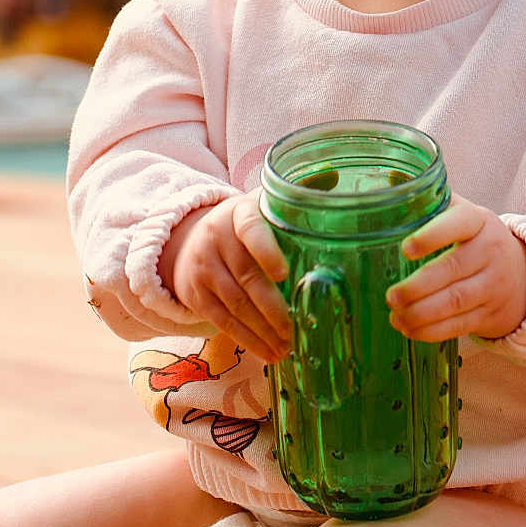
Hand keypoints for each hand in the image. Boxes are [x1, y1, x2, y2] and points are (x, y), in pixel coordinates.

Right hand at [162, 191, 291, 362]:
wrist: (190, 238)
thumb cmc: (245, 223)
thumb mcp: (264, 202)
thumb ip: (298, 191)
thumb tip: (335, 174)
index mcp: (238, 213)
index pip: (251, 229)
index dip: (265, 250)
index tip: (284, 272)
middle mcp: (216, 238)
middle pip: (246, 277)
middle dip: (273, 307)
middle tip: (297, 327)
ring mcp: (202, 268)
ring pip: (235, 304)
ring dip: (263, 330)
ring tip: (288, 347)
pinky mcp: (195, 294)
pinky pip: (222, 321)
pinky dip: (247, 339)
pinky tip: (268, 352)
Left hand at [384, 197, 525, 341]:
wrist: (523, 272)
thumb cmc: (475, 238)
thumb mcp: (461, 212)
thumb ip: (429, 197)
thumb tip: (389, 178)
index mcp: (478, 220)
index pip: (458, 223)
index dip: (433, 235)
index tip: (406, 248)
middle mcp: (490, 251)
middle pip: (453, 270)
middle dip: (419, 286)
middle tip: (391, 296)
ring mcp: (493, 284)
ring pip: (456, 301)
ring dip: (422, 313)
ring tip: (395, 315)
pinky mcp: (490, 313)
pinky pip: (460, 325)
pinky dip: (432, 331)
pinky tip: (409, 330)